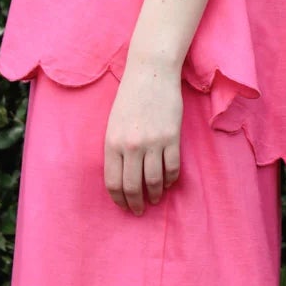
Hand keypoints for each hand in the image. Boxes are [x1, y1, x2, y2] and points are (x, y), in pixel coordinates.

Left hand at [104, 55, 182, 214]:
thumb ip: (116, 148)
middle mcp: (131, 146)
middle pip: (133, 186)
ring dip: (155, 194)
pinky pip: (172, 168)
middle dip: (136, 203)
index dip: (119, 199)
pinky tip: (168, 183)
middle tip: (139, 211)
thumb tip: (122, 175)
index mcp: (112, 142)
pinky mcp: (172, 138)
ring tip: (155, 199)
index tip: (124, 206)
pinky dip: (170, 180)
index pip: (113, 182)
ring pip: (154, 181)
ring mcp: (153, 142)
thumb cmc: (129, 97)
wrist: (151, 74)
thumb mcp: (113, 123)